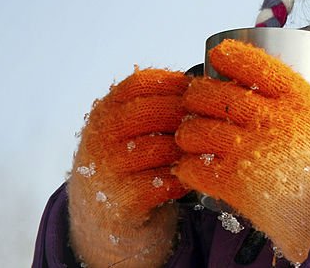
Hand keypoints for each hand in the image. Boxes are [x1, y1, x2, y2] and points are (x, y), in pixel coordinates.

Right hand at [68, 67, 192, 267]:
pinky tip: (190, 179)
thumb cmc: (130, 170)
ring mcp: (106, 170)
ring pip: (160, 147)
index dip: (175, 83)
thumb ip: (156, 109)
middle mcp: (100, 137)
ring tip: (203, 151)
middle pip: (152, 111)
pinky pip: (162, 183)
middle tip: (210, 123)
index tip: (199, 90)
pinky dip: (183, 179)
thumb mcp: (130, 133)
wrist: (105, 225)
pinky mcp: (120, 201)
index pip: (141, 83)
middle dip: (186, 116)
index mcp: (104, 112)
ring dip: (188, 149)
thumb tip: (204, 87)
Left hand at [173, 40, 309, 262]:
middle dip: (199, 95)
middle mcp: (272, 119)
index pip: (257, 66)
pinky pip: (197, 169)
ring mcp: (252, 150)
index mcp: (303, 101)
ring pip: (199, 131)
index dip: (233, 57)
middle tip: (194, 100)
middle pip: (217, 95)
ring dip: (189, 134)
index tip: (220, 55)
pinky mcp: (238, 185)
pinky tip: (191, 171)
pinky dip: (189, 169)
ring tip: (188, 139)